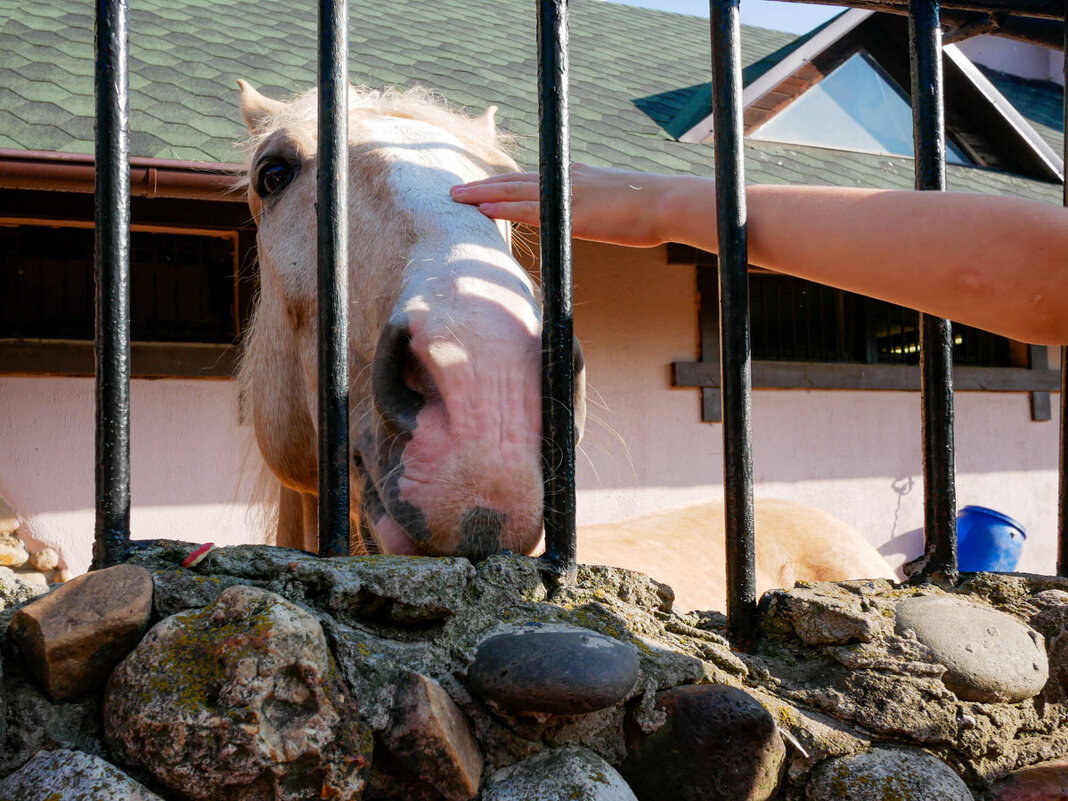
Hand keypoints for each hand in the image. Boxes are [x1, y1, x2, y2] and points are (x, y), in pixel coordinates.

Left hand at [450, 164, 679, 247]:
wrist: (671, 202)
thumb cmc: (653, 206)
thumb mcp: (619, 196)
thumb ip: (597, 199)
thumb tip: (589, 202)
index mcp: (577, 177)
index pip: (532, 178)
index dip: (504, 183)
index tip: (482, 187)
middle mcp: (567, 180)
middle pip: (515, 181)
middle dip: (483, 186)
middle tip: (455, 191)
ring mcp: (568, 195)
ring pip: (514, 191)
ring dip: (483, 194)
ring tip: (457, 198)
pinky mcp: (573, 214)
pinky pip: (530, 210)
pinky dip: (504, 209)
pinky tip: (483, 210)